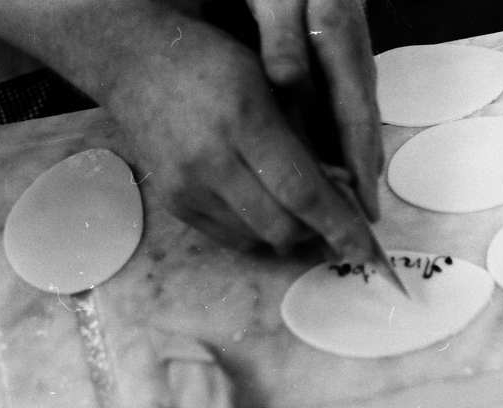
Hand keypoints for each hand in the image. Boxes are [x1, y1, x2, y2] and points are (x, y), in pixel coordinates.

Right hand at [106, 16, 375, 259]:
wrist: (136, 63)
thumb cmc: (213, 63)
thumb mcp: (269, 82)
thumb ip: (305, 137)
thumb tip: (342, 190)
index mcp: (244, 119)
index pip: (302, 191)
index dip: (339, 225)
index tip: (367, 250)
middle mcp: (211, 161)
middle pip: (282, 227)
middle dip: (318, 233)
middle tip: (337, 222)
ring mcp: (188, 188)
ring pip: (258, 239)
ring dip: (290, 233)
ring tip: (303, 212)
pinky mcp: (175, 204)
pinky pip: (231, 239)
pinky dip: (259, 232)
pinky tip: (269, 210)